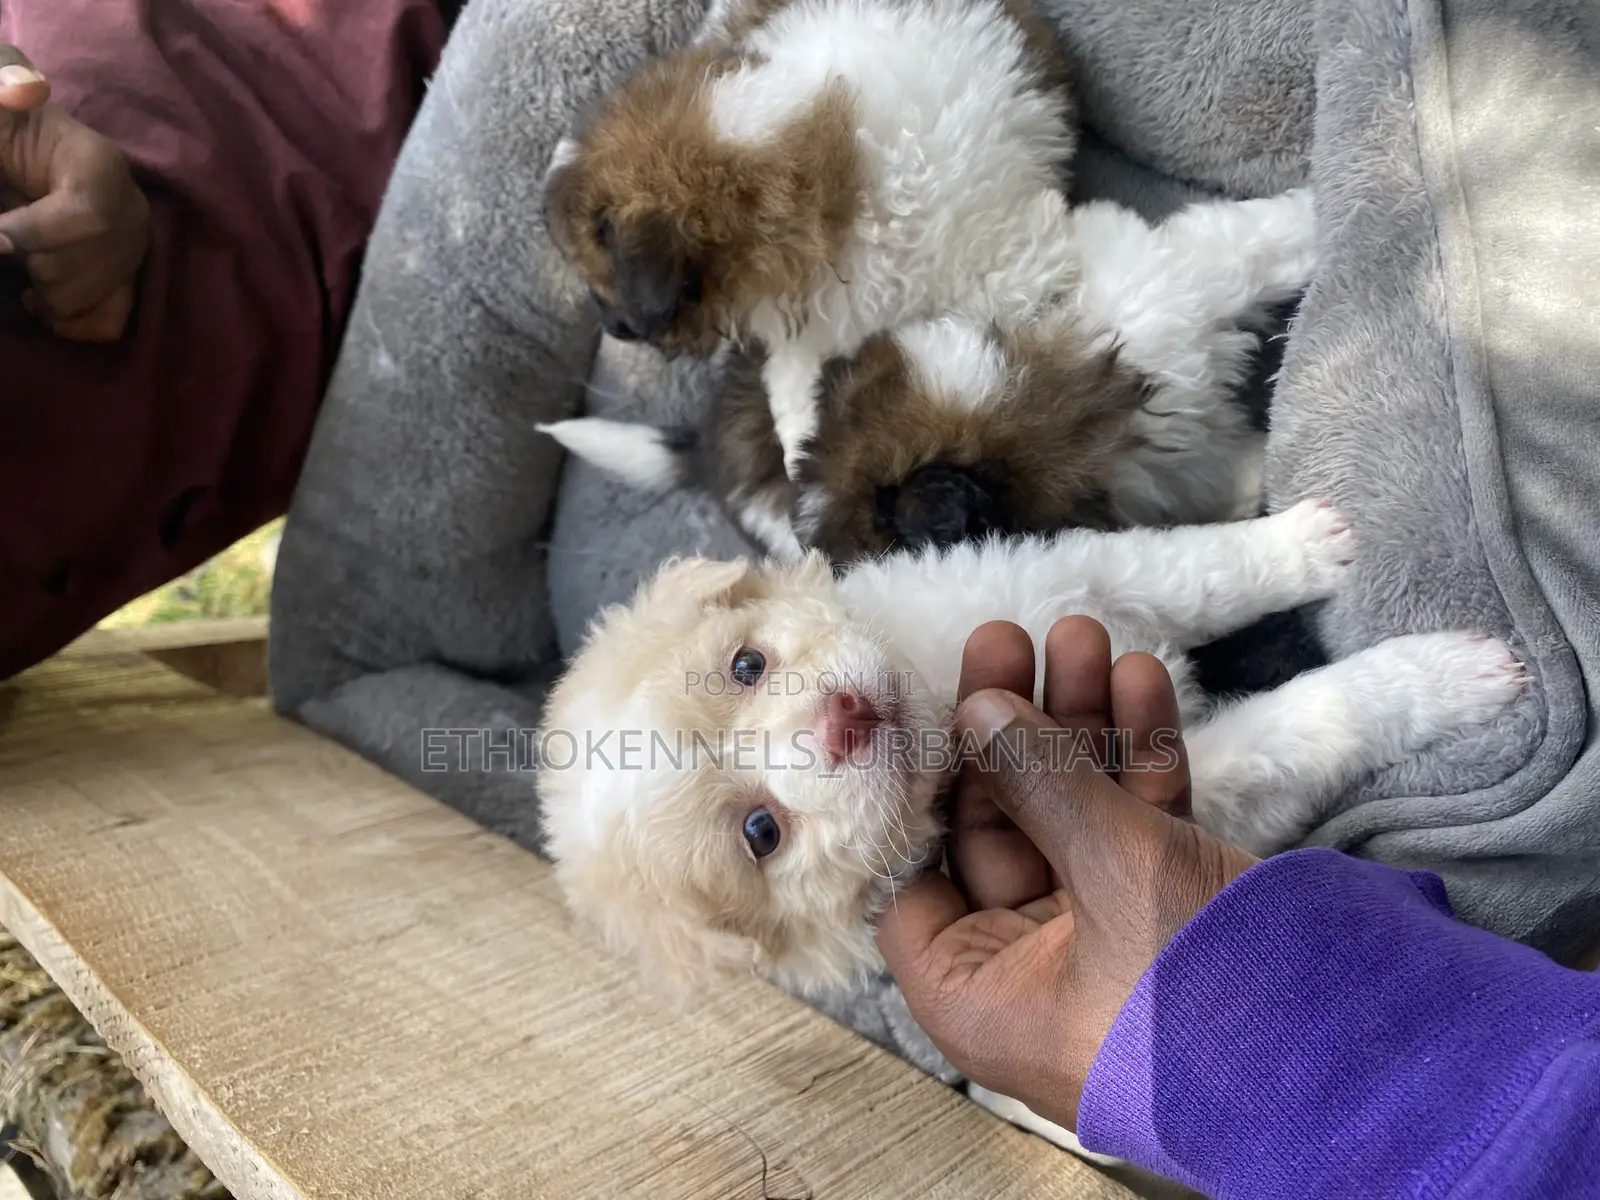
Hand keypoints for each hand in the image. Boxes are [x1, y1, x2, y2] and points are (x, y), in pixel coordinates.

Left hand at [0, 45, 148, 341]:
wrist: (14, 159)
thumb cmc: (5, 137)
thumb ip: (3, 87)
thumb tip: (24, 88)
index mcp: (101, 165)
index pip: (90, 215)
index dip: (38, 235)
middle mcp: (132, 209)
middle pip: (89, 265)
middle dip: (35, 264)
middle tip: (7, 246)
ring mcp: (135, 250)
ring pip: (95, 297)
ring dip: (45, 294)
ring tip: (21, 271)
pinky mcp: (129, 280)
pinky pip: (111, 321)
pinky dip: (72, 324)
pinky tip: (42, 301)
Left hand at [877, 616, 1258, 1129]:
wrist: (1374, 1065)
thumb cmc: (1209, 994)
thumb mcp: (1114, 872)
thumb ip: (1041, 784)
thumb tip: (979, 708)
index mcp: (982, 998)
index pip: (913, 886)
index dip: (918, 796)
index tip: (931, 711)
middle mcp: (1031, 975)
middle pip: (997, 829)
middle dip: (1012, 730)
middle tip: (1007, 637)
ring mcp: (1106, 944)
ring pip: (1073, 816)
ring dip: (1081, 727)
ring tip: (1084, 634)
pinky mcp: (1176, 919)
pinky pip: (1140, 828)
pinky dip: (1142, 760)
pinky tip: (1142, 678)